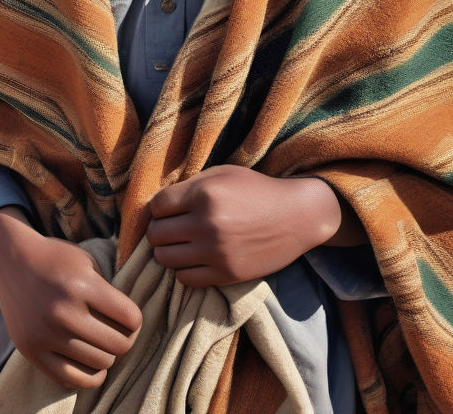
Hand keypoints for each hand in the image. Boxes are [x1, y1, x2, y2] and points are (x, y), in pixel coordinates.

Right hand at [0, 207, 141, 389]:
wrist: (13, 259)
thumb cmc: (57, 259)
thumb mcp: (88, 262)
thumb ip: (108, 291)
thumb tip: (131, 324)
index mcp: (82, 285)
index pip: (130, 317)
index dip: (135, 319)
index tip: (129, 317)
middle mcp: (64, 312)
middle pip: (118, 344)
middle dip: (125, 339)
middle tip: (119, 332)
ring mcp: (45, 334)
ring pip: (99, 364)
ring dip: (107, 355)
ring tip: (103, 343)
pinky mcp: (31, 351)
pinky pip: (71, 379)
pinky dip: (90, 376)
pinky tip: (94, 364)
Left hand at [146, 165, 348, 287]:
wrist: (297, 216)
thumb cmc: (257, 190)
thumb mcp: (223, 173)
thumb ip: (190, 186)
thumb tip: (158, 203)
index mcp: (204, 194)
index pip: (157, 205)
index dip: (159, 207)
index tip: (169, 208)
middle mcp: (207, 223)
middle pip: (156, 233)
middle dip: (159, 229)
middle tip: (170, 227)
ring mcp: (216, 252)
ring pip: (165, 258)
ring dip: (168, 250)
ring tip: (180, 243)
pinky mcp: (226, 274)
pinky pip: (184, 278)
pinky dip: (183, 269)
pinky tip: (194, 258)